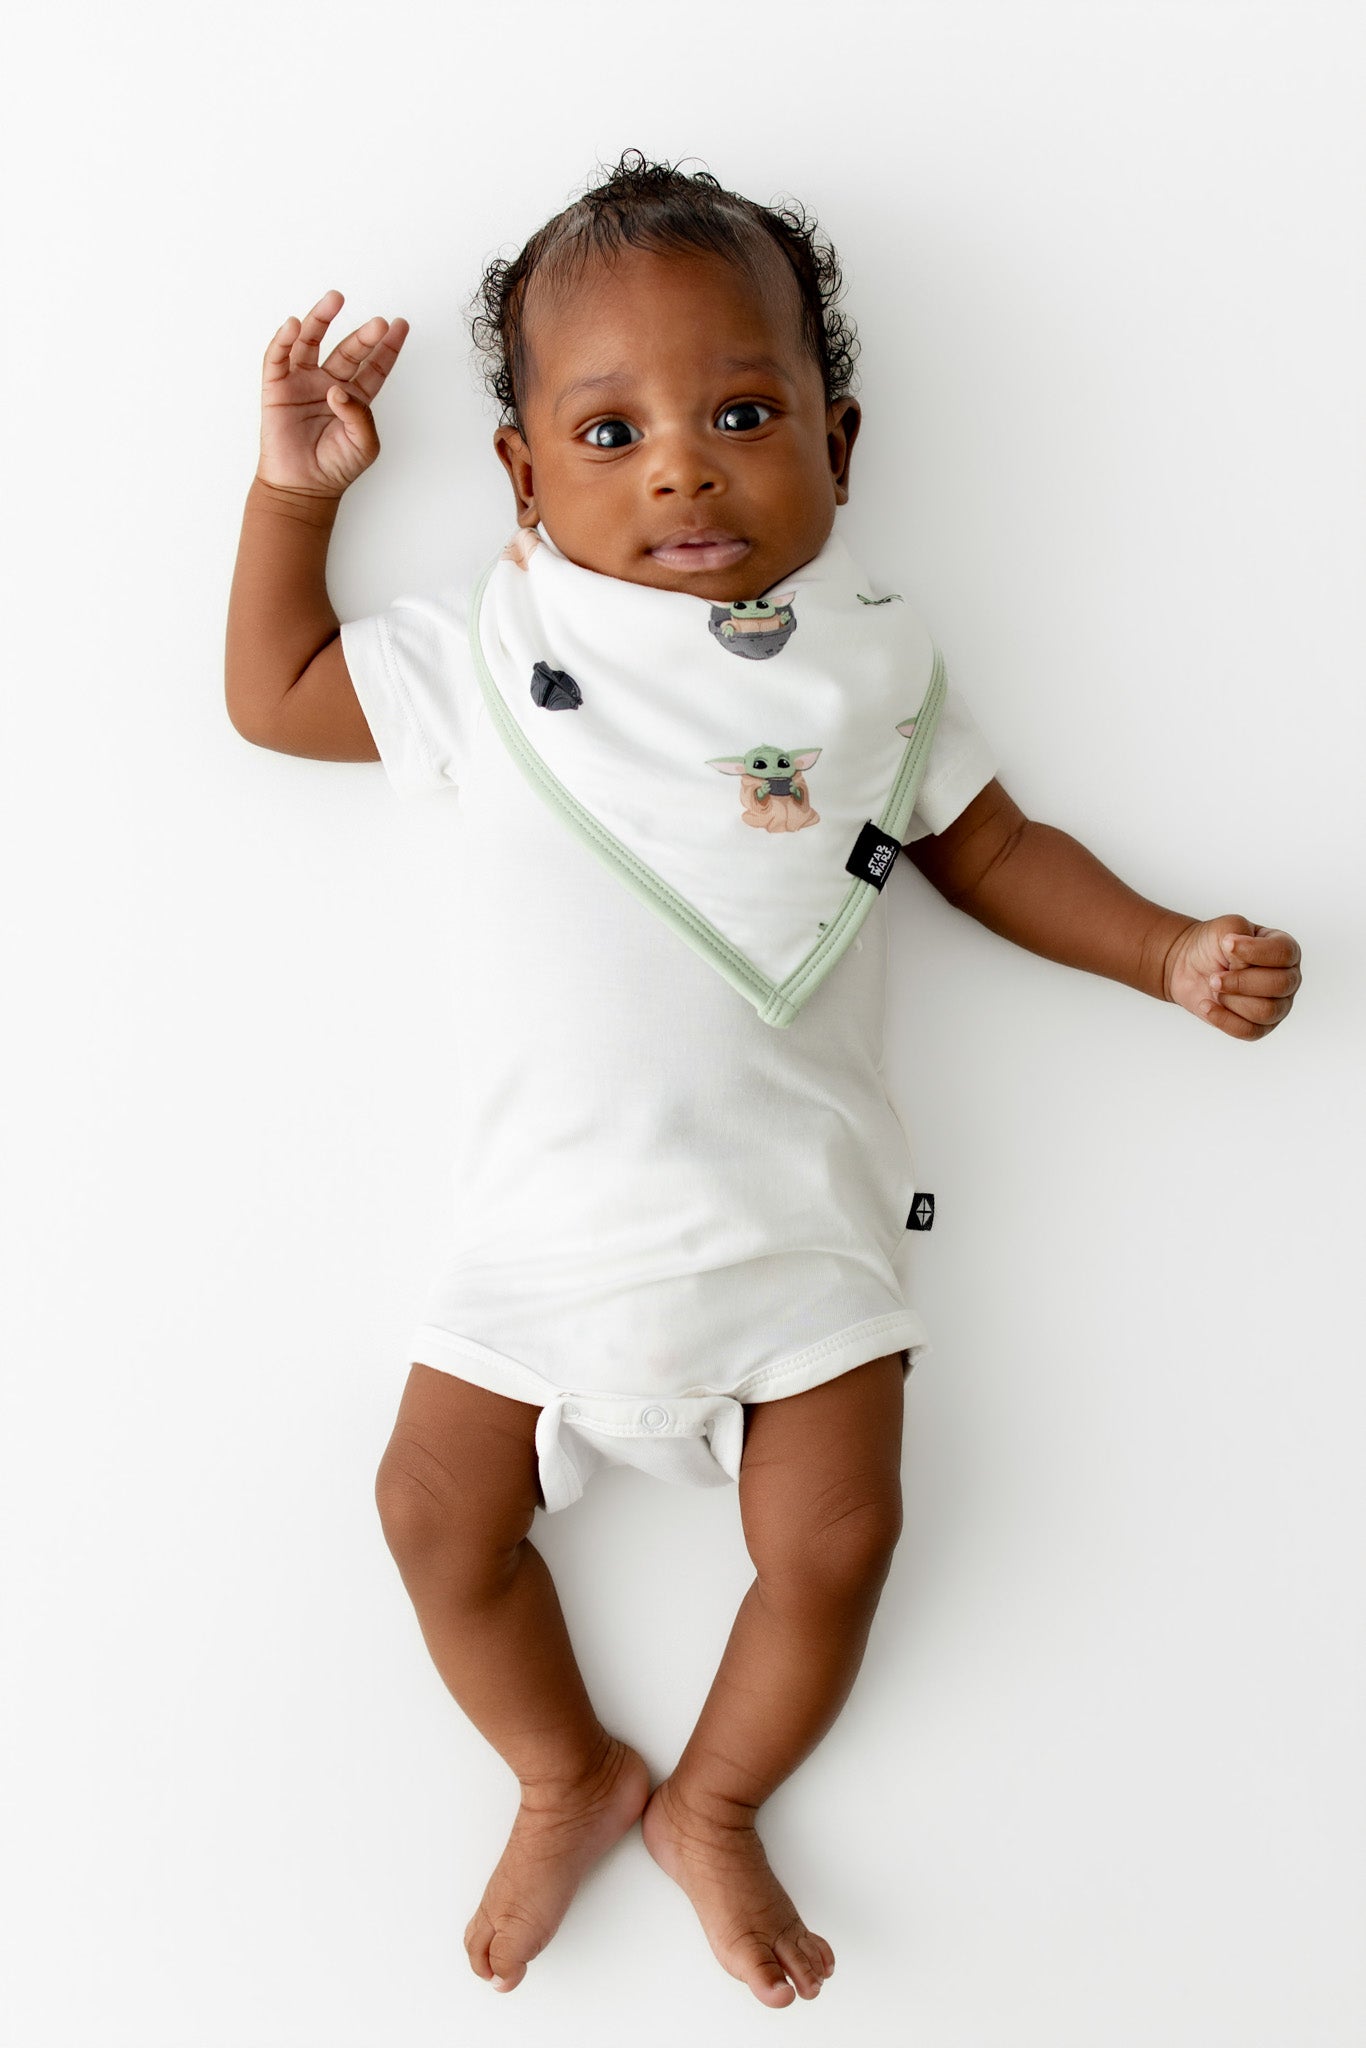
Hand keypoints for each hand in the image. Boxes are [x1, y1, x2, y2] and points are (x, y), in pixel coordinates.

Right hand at [255, 289, 408, 498]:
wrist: (303, 487)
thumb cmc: (335, 468)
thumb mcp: (364, 445)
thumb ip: (360, 417)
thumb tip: (337, 390)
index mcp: (355, 396)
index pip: (374, 365)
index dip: (387, 346)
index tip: (400, 325)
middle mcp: (330, 383)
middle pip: (348, 350)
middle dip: (364, 335)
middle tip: (378, 323)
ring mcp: (303, 382)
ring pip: (312, 342)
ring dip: (321, 319)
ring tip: (335, 299)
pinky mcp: (277, 387)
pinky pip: (278, 358)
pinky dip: (283, 340)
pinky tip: (294, 326)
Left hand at [1163, 916, 1301, 1040]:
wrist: (1189, 965)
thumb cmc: (1214, 945)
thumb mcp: (1226, 929)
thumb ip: (1241, 938)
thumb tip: (1245, 965)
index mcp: (1286, 951)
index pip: (1284, 953)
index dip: (1255, 951)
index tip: (1226, 944)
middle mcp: (1288, 979)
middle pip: (1279, 985)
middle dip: (1241, 981)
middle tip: (1215, 977)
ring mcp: (1277, 1006)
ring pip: (1266, 1011)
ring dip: (1232, 999)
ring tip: (1213, 986)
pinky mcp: (1260, 1027)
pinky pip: (1249, 1031)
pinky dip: (1223, 1019)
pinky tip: (1206, 1005)